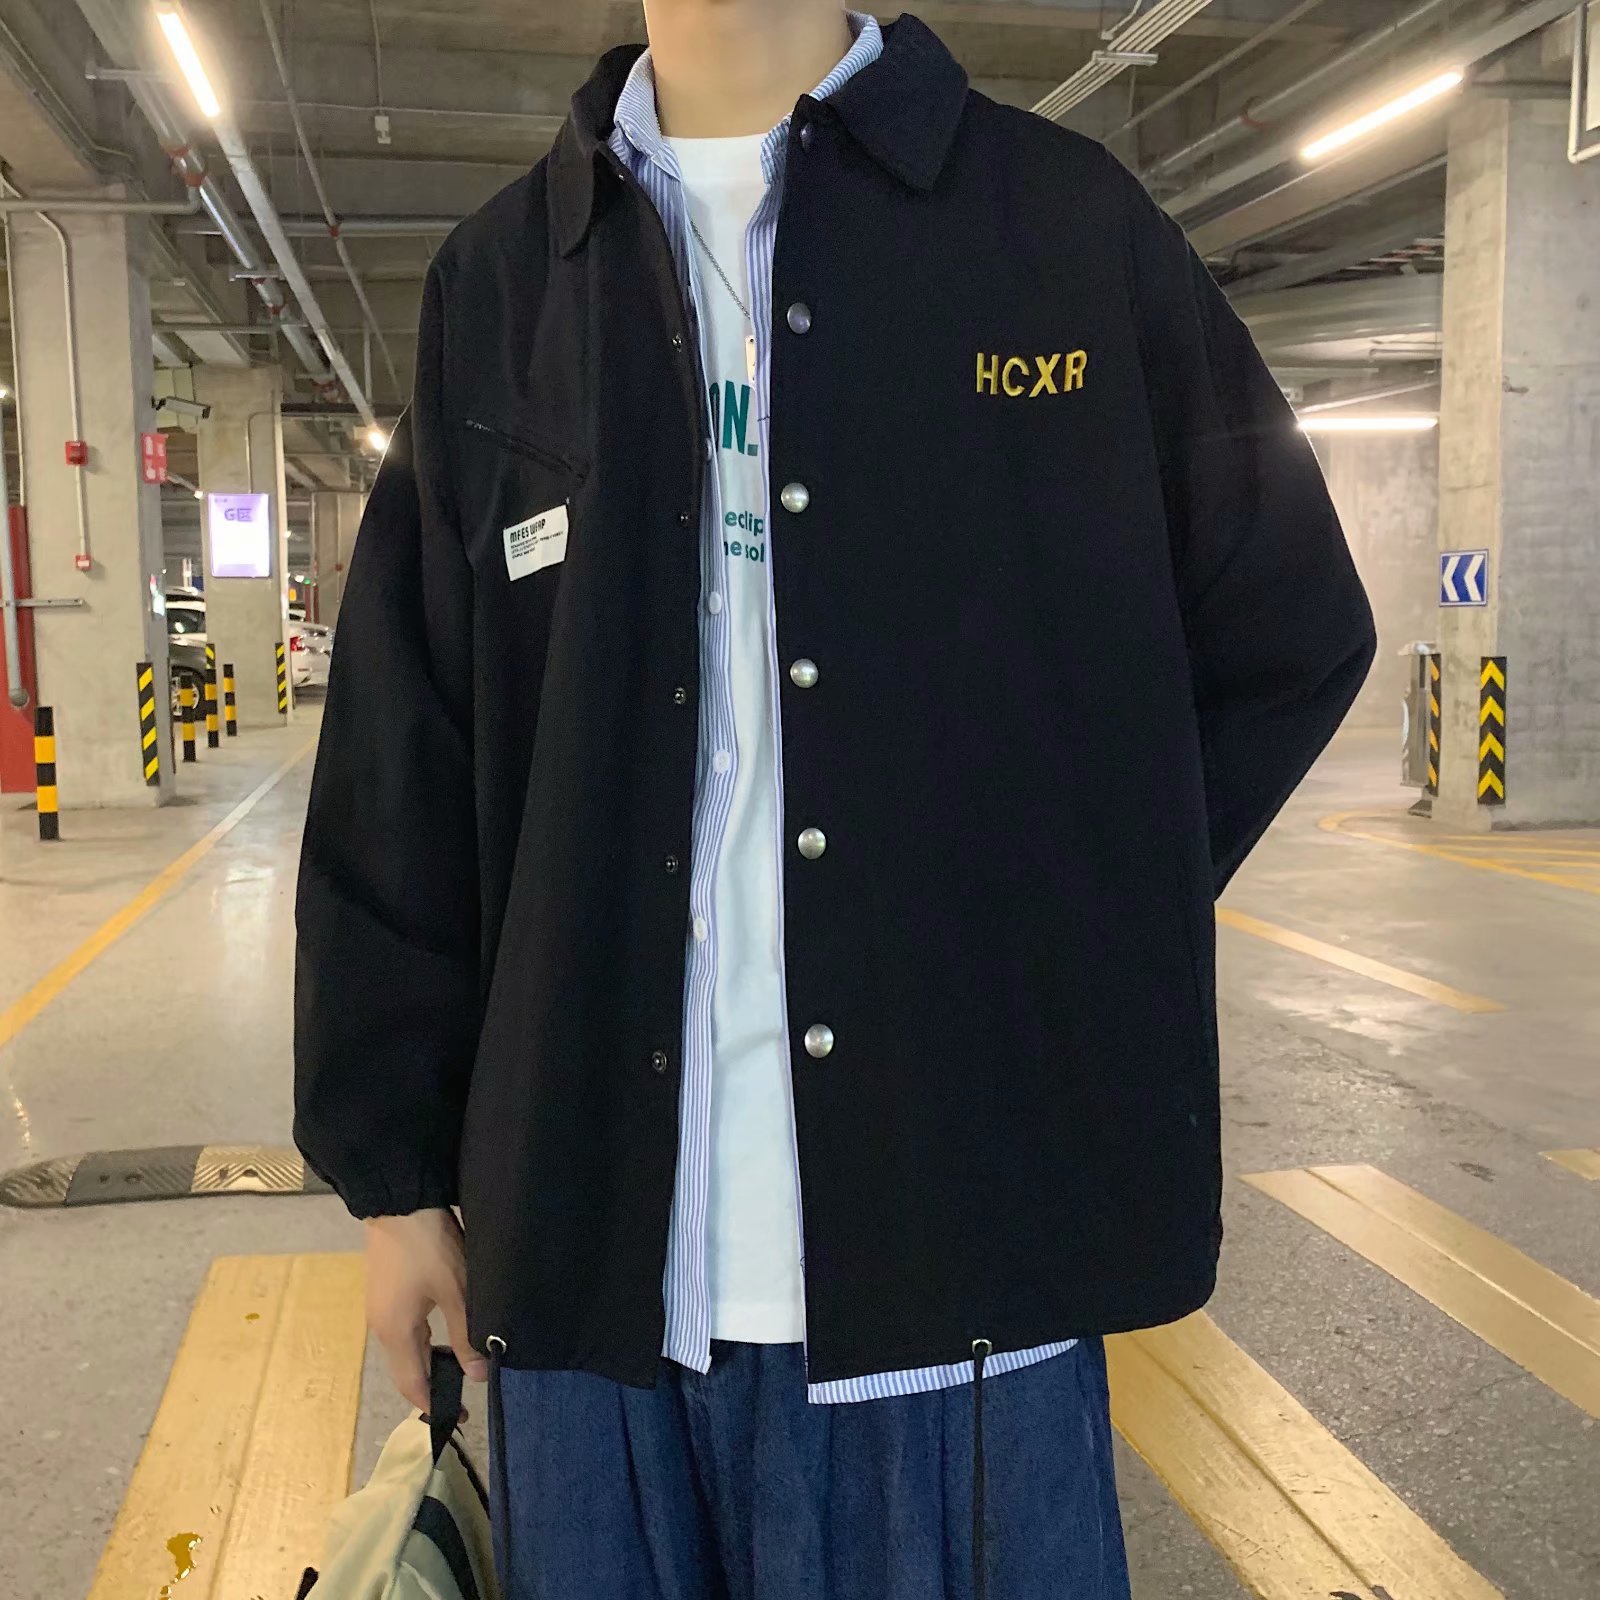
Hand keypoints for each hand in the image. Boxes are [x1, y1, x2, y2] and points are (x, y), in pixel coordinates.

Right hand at [365, 1208, 488, 1410]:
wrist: (399, 1201)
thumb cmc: (429, 1248)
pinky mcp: (384, 1290)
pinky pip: (404, 1328)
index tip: (458, 1417)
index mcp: (396, 1334)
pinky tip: (447, 1328)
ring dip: (431, 1359)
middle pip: (407, 1368)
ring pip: (406, 1347)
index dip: (433, 1405)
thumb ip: (466, 1335)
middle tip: (466, 1388)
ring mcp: (379, 1307)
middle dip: (433, 1384)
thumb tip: (477, 1376)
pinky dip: (425, 1339)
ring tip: (462, 1359)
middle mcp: (381, 1327)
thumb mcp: (456, 1291)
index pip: (411, 1385)